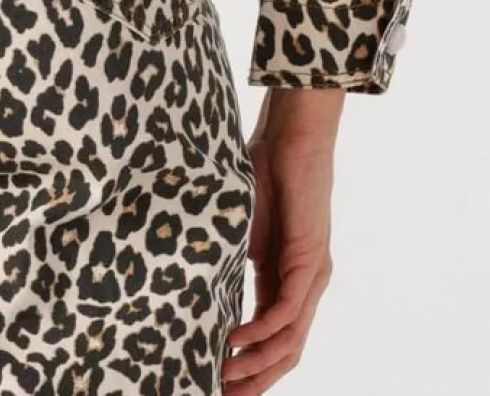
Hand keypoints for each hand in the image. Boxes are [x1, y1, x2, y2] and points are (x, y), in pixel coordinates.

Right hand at [222, 89, 343, 392]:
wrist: (292, 137)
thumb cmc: (265, 171)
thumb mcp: (240, 228)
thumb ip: (229, 257)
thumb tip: (194, 277)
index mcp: (286, 278)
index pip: (273, 337)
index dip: (249, 365)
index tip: (218, 381)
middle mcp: (305, 285)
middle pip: (285, 351)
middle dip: (254, 380)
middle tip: (220, 395)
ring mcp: (312, 276)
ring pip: (289, 340)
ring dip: (257, 364)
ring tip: (224, 377)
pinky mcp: (311, 261)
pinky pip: (288, 310)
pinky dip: (263, 331)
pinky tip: (237, 340)